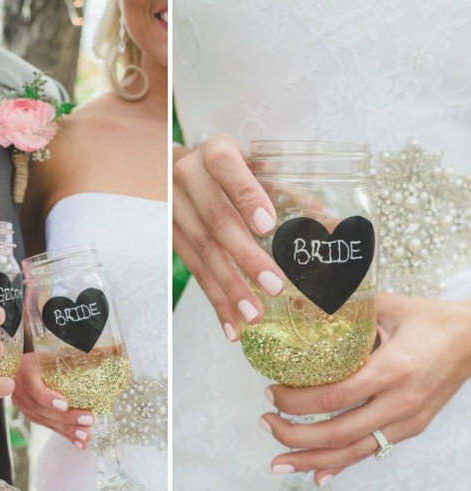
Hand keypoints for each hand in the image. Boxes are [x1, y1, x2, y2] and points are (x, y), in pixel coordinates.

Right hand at [13, 352, 93, 448]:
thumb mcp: (52, 351)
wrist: (18, 364)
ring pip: (46, 421)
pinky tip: (79, 441)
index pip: (34, 387)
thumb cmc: (42, 355)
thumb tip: (107, 351)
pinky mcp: (30, 415)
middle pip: (43, 409)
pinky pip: (48, 426)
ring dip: (68, 431)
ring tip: (86, 436)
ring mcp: (24, 406)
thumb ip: (72, 354)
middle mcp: (21, 391)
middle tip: (89, 420)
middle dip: (67, 418)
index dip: (48, 397)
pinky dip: (64, 434)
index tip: (65, 404)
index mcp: (26, 372)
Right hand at [173, 135, 284, 340]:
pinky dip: (214, 300)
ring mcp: (174, 209)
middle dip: (245, 256)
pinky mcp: (170, 237)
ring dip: (229, 288)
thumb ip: (286, 191)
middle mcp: (188, 178)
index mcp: (215, 153)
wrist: (178, 170)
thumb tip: (331, 224)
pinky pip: (193, 272)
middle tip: (274, 286)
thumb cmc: (229, 170)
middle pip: (216, 220)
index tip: (267, 225)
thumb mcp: (253, 167)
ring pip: (202, 252)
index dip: (246, 197)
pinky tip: (231, 325)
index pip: (227, 170)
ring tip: (253, 315)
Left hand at [260, 293, 470, 484]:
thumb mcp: (384, 306)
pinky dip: (341, 465)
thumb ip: (344, 312)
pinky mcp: (411, 428)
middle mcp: (399, 402)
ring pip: (352, 451)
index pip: (333, 396)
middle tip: (265, 422)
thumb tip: (300, 310)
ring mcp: (407, 421)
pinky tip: (317, 474)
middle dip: (294, 435)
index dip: (295, 400)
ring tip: (278, 462)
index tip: (270, 392)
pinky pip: (371, 452)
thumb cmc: (426, 319)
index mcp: (390, 369)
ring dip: (310, 459)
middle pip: (338, 432)